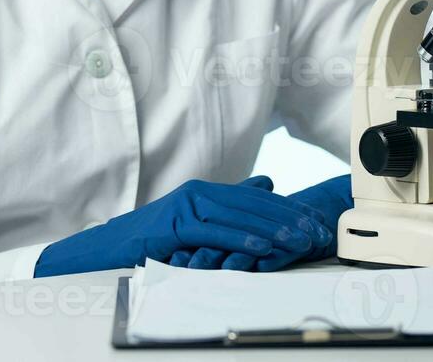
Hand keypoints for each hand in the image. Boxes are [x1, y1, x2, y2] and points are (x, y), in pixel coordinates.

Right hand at [169, 174, 352, 271]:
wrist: (114, 243)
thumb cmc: (157, 234)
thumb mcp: (197, 217)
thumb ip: (232, 201)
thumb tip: (268, 183)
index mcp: (209, 190)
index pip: (258, 198)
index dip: (290, 209)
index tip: (317, 221)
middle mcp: (200, 193)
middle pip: (254, 206)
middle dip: (290, 220)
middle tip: (318, 233)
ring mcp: (186, 208)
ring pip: (239, 218)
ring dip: (273, 231)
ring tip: (300, 241)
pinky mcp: (175, 227)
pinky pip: (215, 234)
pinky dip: (241, 240)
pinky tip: (262, 248)